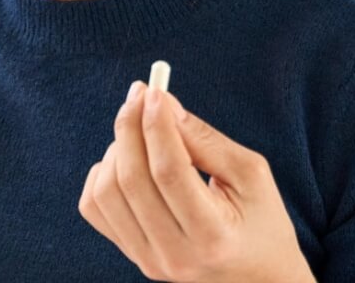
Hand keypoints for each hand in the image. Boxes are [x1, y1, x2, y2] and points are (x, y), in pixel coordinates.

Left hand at [78, 81, 314, 282]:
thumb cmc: (260, 220)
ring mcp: (148, 261)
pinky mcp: (131, 256)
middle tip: (140, 95)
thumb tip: (162, 103)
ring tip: (141, 133)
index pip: (170, 173)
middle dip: (130, 127)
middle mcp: (175, 255)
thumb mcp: (250, 175)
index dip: (157, 126)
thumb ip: (205, 139)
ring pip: (106, 191)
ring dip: (116, 149)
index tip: (155, 91)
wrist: (257, 278)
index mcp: (214, 237)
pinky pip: (94, 206)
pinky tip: (127, 161)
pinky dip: (101, 173)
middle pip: (132, 180)